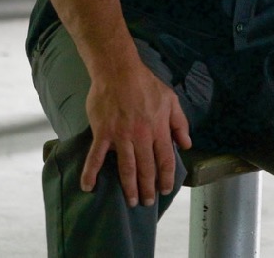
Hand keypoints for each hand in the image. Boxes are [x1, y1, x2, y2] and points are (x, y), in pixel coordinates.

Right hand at [82, 63, 191, 206]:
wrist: (119, 71)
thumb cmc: (146, 84)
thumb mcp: (171, 100)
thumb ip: (180, 123)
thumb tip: (186, 144)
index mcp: (158, 128)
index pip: (165, 159)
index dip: (166, 177)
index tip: (166, 189)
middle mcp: (141, 135)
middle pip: (147, 168)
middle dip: (148, 188)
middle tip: (146, 203)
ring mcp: (121, 135)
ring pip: (126, 167)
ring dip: (128, 186)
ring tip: (130, 201)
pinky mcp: (103, 132)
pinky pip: (95, 156)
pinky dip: (90, 173)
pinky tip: (88, 187)